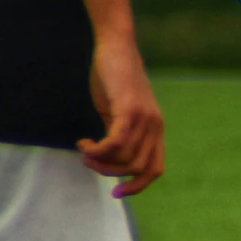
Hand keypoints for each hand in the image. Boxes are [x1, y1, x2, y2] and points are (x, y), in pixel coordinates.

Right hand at [79, 36, 164, 197]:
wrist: (116, 48)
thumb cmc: (113, 80)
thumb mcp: (118, 113)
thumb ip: (118, 135)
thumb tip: (106, 158)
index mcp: (156, 131)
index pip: (154, 170)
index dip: (137, 186)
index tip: (116, 192)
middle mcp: (155, 127)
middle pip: (137, 169)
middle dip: (110, 173)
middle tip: (88, 162)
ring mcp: (144, 119)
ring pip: (125, 158)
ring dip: (99, 161)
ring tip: (84, 150)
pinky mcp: (130, 110)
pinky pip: (116, 143)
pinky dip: (97, 150)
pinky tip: (84, 143)